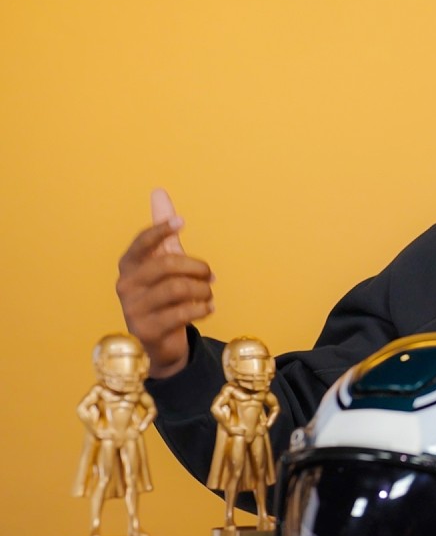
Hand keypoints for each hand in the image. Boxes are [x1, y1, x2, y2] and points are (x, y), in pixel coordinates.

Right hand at [116, 189, 214, 378]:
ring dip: (203, 290)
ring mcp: (134, 309)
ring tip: (208, 294)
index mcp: (129, 266)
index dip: (160, 230)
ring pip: (179, 288)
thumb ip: (162, 234)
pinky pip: (184, 313)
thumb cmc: (163, 296)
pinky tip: (207, 308)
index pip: (142, 243)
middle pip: (168, 264)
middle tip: (210, 275)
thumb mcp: (163, 264)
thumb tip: (159, 193)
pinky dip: (203, 308)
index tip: (181, 222)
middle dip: (197, 267)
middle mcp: (126, 285)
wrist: (159, 342)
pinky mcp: (147, 330)